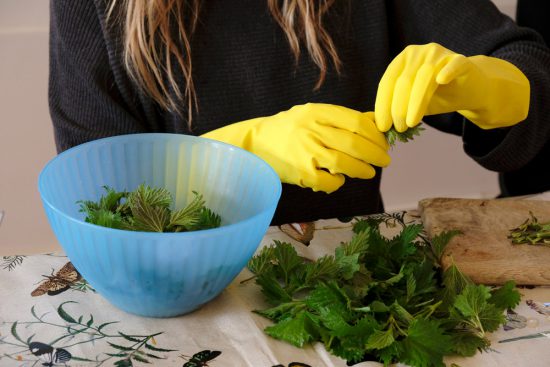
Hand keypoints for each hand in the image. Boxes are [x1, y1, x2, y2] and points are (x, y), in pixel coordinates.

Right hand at [202, 103, 389, 192]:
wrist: (256, 142)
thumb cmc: (290, 129)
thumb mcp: (313, 114)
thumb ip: (343, 118)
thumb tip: (375, 122)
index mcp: (318, 112)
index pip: (357, 122)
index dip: (376, 135)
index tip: (383, 143)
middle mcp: (312, 129)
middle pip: (354, 143)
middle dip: (375, 154)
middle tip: (384, 161)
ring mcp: (305, 151)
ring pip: (344, 163)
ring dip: (362, 170)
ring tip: (368, 172)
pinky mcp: (300, 171)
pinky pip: (327, 181)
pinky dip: (337, 182)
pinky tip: (338, 179)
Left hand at [375, 43, 529, 131]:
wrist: (469, 90)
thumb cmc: (436, 97)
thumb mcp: (411, 103)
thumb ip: (396, 108)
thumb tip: (378, 125)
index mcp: (402, 61)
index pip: (388, 82)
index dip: (383, 105)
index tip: (383, 126)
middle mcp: (418, 53)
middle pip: (404, 81)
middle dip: (398, 107)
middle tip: (399, 128)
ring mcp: (439, 53)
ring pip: (424, 77)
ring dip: (416, 102)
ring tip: (411, 122)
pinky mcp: (460, 59)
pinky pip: (452, 65)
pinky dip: (447, 71)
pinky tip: (441, 80)